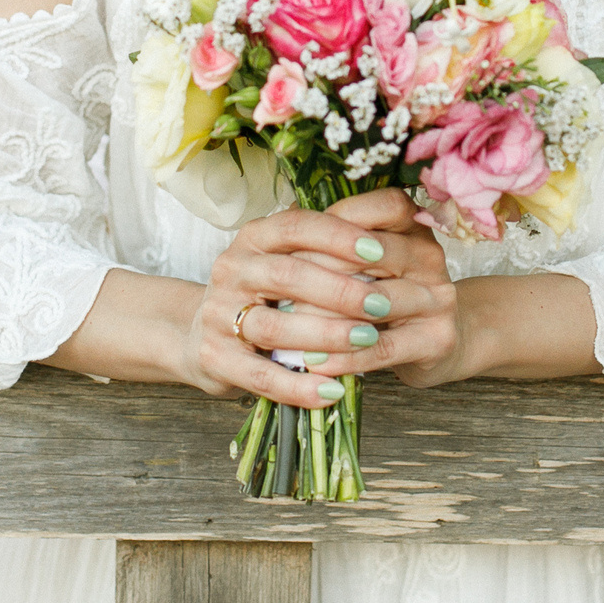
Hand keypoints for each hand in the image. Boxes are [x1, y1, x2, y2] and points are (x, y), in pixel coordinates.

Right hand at [183, 190, 458, 407]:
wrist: (203, 335)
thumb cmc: (267, 292)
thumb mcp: (293, 257)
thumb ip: (334, 239)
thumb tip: (401, 210)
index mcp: (254, 236)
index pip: (296, 225)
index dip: (338, 236)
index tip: (380, 249)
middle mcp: (231, 269)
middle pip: (287, 274)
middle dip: (340, 289)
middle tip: (384, 304)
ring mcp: (217, 314)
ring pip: (273, 326)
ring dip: (325, 335)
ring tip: (367, 341)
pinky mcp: (214, 358)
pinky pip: (261, 376)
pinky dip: (299, 386)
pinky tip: (333, 392)